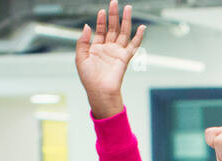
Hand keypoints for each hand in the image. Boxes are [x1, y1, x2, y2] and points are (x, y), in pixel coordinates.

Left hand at [75, 1, 146, 118]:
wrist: (99, 91)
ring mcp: (118, 52)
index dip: (100, 20)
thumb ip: (82, 41)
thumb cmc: (89, 78)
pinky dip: (138, 36)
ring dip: (126, 21)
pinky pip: (134, 45)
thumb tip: (87, 26)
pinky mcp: (125, 58)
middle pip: (113, 28)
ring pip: (123, 33)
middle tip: (115, 3)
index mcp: (97, 48)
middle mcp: (108, 49)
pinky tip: (141, 28)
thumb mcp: (80, 57)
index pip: (100, 30)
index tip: (101, 11)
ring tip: (128, 8)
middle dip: (114, 15)